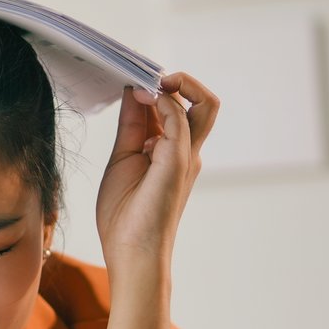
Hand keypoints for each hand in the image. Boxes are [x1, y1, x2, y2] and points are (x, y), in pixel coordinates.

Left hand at [95, 72, 219, 277]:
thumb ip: (131, 125)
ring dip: (177, 84)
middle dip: (181, 80)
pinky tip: (142, 98)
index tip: (130, 80)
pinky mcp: (179, 162)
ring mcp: (187, 156)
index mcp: (173, 151)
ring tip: (147, 82)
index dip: (155, 88)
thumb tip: (132, 91)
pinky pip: (180, 120)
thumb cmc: (125, 215)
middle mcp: (187, 151)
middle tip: (148, 76)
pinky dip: (163, 101)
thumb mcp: (122, 158)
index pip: (176, 107)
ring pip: (205, 105)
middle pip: (204, 103)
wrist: (130, 251)